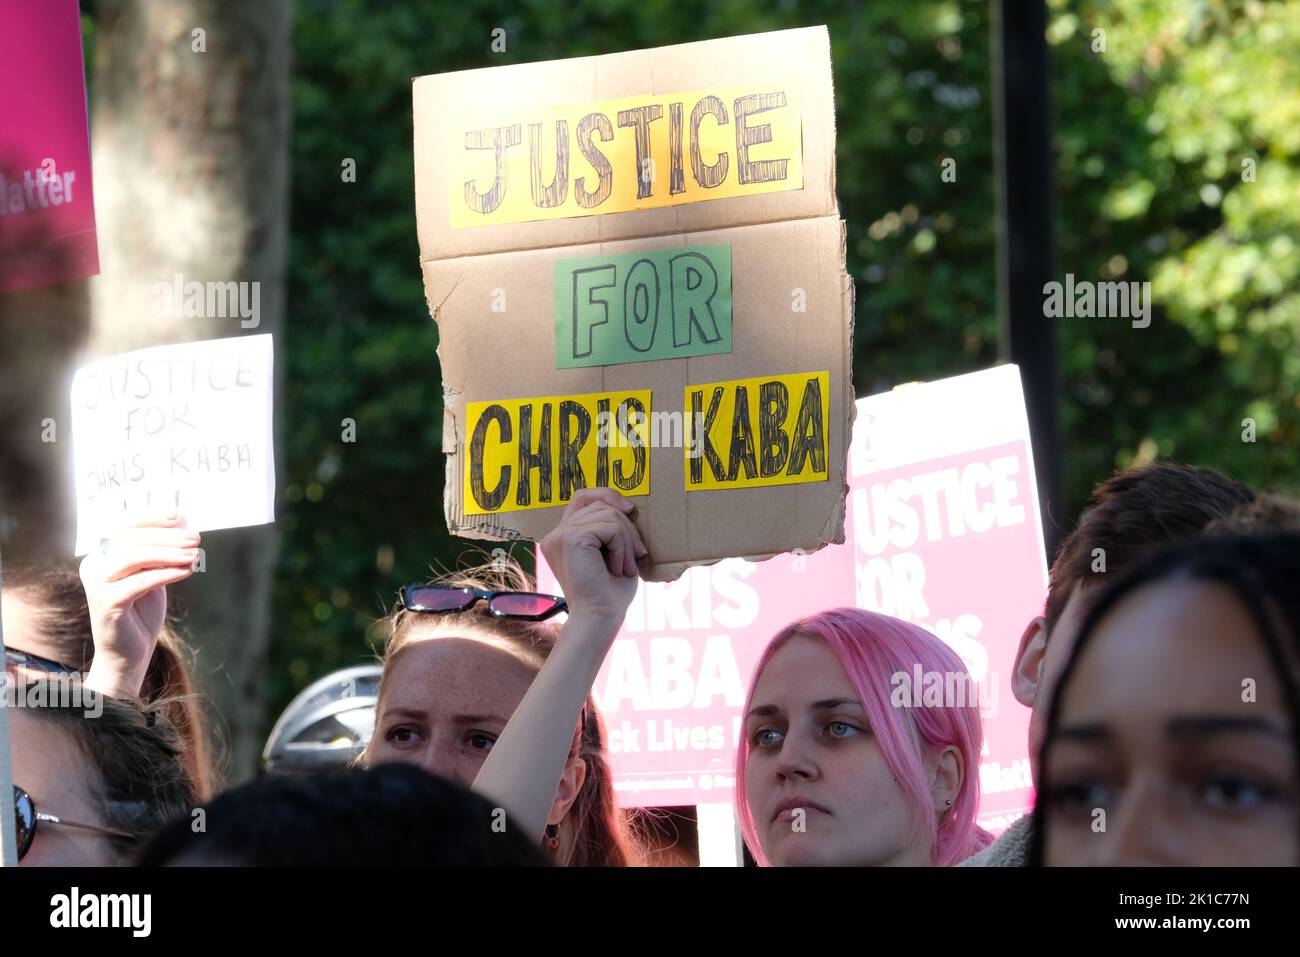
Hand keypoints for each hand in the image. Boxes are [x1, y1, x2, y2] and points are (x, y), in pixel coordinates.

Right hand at [80, 513, 199, 698]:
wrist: (130, 651)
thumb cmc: (142, 608)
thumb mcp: (153, 572)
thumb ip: (161, 549)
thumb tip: (182, 520)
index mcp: (100, 553)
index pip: (124, 525)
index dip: (152, 518)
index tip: (179, 516)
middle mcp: (92, 565)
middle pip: (130, 539)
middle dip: (167, 536)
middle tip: (195, 537)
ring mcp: (96, 584)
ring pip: (133, 557)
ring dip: (168, 553)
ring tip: (194, 554)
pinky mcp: (106, 603)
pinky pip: (139, 582)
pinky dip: (165, 573)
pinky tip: (187, 570)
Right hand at [540, 488, 646, 624]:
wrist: (600, 617)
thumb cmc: (609, 592)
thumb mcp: (612, 551)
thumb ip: (611, 527)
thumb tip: (626, 506)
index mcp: (562, 537)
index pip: (583, 497)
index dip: (607, 495)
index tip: (629, 510)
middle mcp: (556, 534)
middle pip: (599, 504)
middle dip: (626, 526)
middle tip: (637, 555)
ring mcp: (560, 535)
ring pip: (607, 514)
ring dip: (626, 541)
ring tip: (625, 567)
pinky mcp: (570, 538)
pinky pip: (609, 527)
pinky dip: (621, 547)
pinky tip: (617, 567)